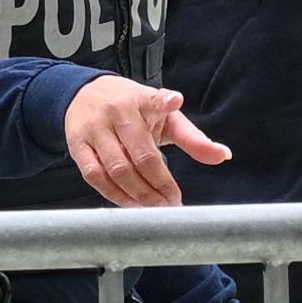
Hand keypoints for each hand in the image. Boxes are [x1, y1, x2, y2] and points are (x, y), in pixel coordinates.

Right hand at [62, 76, 225, 208]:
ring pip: (117, 169)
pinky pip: (95, 176)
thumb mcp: (165, 116)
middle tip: (173, 203)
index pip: (155, 100)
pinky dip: (114, 195)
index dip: (165, 102)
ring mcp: (94, 129)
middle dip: (158, 185)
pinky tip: (130, 205)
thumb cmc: (134, 108)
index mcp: (143, 99)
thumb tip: (224, 156)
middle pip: (139, 155)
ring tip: (156, 209)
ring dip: (138, 195)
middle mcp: (117, 112)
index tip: (175, 101)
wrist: (85, 93)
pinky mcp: (77, 144)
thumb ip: (193, 138)